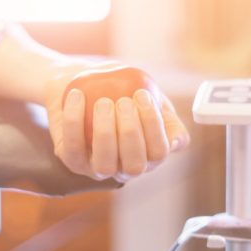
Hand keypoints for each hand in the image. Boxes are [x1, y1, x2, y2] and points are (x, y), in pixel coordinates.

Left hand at [44, 63, 189, 182]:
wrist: (86, 81)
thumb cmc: (123, 88)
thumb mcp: (150, 94)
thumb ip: (166, 114)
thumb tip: (177, 142)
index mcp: (150, 154)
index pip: (159, 152)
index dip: (153, 126)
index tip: (141, 94)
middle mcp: (126, 167)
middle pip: (135, 165)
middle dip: (130, 133)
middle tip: (123, 101)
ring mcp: (99, 168)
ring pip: (105, 165)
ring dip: (105, 134)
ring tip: (103, 102)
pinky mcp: (74, 161)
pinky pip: (74, 148)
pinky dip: (75, 122)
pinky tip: (77, 96)